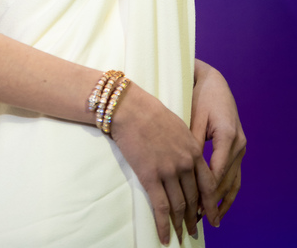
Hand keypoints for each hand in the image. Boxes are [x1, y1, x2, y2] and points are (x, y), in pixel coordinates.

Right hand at [111, 81, 218, 244]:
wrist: (130, 108)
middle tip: (194, 230)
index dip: (211, 204)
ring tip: (181, 236)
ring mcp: (168, 171)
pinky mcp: (150, 176)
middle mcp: (185, 164)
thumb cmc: (151, 113)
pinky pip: (160, 207)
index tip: (212, 217)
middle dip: (194, 217)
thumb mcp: (178, 127)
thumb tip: (190, 161)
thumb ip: (187, 146)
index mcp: (194, 151)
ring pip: (178, 206)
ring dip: (180, 224)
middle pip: (194, 198)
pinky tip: (164, 236)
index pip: (209, 185)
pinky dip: (163, 225)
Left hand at [191, 59, 245, 220]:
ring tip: (211, 216)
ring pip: (234, 180)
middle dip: (213, 199)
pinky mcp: (238, 147)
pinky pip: (235, 174)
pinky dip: (228, 190)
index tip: (194, 205)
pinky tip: (219, 203)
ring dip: (222, 199)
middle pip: (226, 179)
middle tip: (199, 217)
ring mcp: (241, 146)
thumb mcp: (194, 118)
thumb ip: (191, 144)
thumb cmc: (200, 97)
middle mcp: (238, 143)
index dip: (206, 191)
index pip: (217, 171)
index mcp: (227, 135)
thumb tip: (184, 170)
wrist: (213, 82)